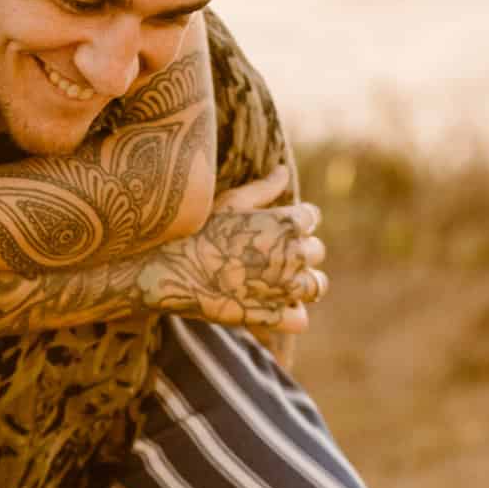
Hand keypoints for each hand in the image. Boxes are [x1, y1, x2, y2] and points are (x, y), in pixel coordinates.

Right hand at [139, 164, 326, 330]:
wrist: (172, 272)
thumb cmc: (198, 230)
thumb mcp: (230, 201)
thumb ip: (264, 187)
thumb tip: (284, 169)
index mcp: (288, 223)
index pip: (311, 217)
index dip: (293, 219)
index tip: (273, 225)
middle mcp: (294, 255)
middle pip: (316, 251)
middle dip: (298, 249)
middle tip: (268, 252)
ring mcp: (287, 289)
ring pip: (316, 286)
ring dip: (301, 282)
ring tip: (276, 279)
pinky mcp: (275, 317)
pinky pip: (300, 318)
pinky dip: (290, 314)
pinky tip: (270, 304)